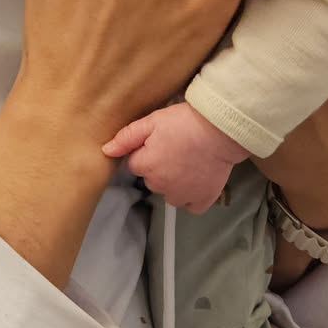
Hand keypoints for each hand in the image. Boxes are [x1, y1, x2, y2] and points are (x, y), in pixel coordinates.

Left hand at [103, 104, 240, 212]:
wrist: (221, 130)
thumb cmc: (186, 122)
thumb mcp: (152, 121)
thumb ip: (126, 137)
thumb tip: (106, 151)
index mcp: (146, 166)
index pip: (136, 164)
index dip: (146, 151)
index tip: (160, 141)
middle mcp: (161, 185)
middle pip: (152, 179)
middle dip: (159, 167)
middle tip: (176, 148)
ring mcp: (182, 195)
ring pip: (169, 193)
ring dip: (174, 182)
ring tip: (188, 161)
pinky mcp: (202, 199)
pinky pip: (190, 205)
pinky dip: (192, 196)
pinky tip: (196, 179)